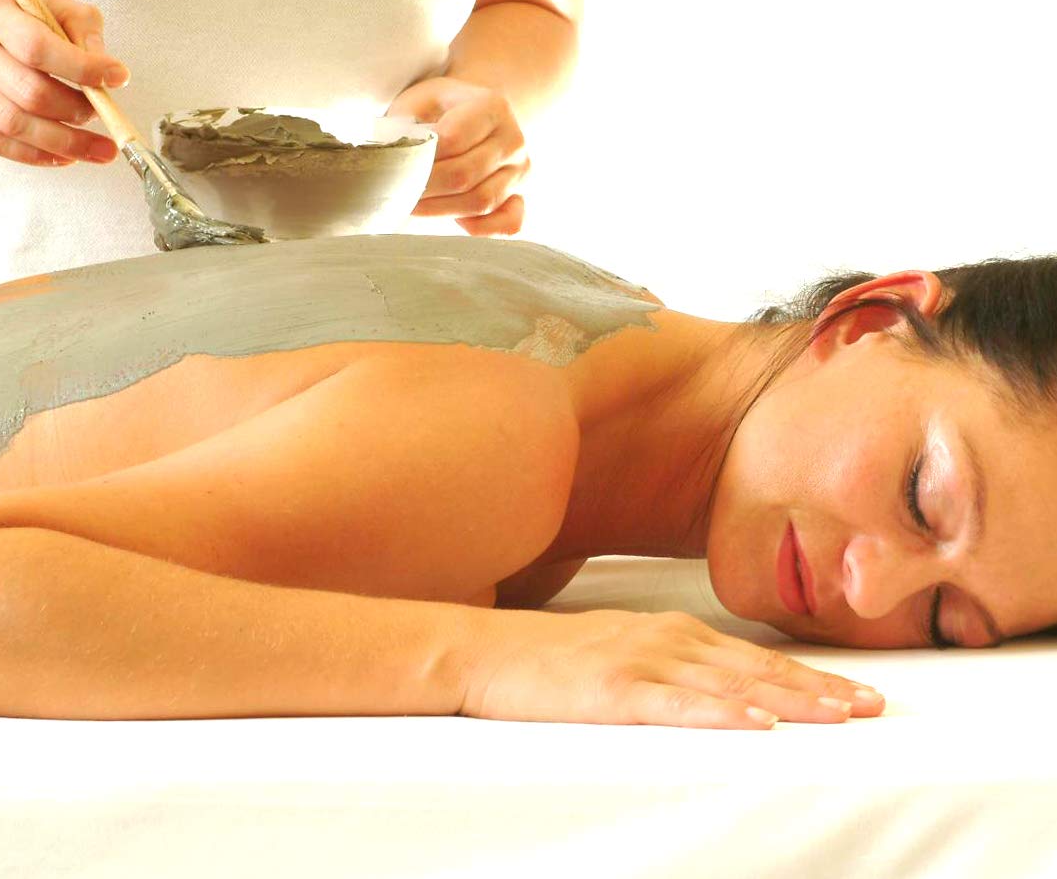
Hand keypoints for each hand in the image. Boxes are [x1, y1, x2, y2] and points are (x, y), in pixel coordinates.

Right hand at [0, 0, 128, 165]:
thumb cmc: (10, 22)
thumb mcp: (47, 7)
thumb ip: (80, 26)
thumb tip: (105, 65)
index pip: (38, 46)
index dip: (82, 68)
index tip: (117, 77)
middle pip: (29, 92)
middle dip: (76, 111)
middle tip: (101, 115)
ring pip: (13, 124)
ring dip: (64, 143)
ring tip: (97, 148)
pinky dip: (36, 156)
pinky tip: (64, 156)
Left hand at [387, 77, 529, 236]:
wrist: (466, 118)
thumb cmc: (435, 113)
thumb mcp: (418, 104)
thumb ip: (409, 128)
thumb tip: (400, 165)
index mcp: (493, 106)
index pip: (453, 139)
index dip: (421, 157)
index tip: (396, 164)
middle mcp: (513, 139)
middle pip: (464, 174)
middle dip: (424, 187)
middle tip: (397, 191)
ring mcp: (519, 171)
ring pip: (480, 202)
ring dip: (440, 210)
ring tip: (413, 204)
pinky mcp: (519, 197)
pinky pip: (509, 224)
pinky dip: (482, 229)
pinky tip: (455, 221)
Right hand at [462, 609, 885, 728]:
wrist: (480, 651)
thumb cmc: (543, 658)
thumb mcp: (614, 649)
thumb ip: (662, 662)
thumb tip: (709, 688)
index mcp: (669, 631)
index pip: (754, 657)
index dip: (809, 675)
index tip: (856, 691)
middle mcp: (665, 639)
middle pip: (757, 668)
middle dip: (819, 688)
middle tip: (873, 706)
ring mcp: (640, 662)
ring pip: (731, 684)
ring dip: (790, 700)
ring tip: (839, 716)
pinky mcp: (613, 691)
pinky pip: (678, 705)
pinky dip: (723, 713)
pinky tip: (757, 722)